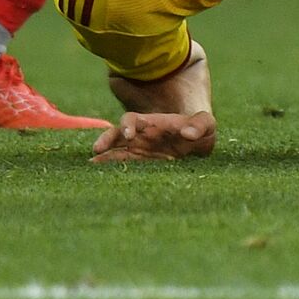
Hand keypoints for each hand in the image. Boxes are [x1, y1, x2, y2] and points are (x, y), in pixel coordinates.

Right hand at [91, 111, 216, 162]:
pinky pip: (122, 166)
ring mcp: (138, 150)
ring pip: (115, 152)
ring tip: (92, 166)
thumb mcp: (206, 124)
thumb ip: (200, 125)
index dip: (128, 125)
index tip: (128, 135)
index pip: (133, 120)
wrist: (200, 145)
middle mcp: (140, 135)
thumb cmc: (201, 131)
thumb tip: (187, 134)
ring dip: (104, 158)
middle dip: (106, 141)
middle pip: (117, 135)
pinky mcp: (139, 165)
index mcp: (153, 123)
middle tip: (97, 151)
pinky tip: (102, 178)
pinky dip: (112, 171)